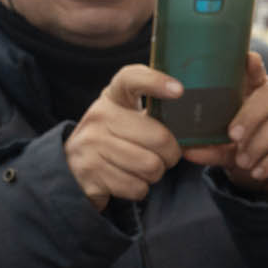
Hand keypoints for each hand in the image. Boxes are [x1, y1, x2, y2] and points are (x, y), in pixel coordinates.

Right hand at [65, 65, 185, 210]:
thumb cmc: (117, 137)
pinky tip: (127, 179)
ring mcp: (89, 144)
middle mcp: (98, 116)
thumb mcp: (130, 116)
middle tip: (165, 155)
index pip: (132, 78)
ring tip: (142, 166)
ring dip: (155, 174)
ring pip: (151, 167)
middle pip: (160, 138)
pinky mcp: (88, 173)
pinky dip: (140, 189)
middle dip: (171, 154)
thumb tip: (193, 129)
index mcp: (113, 96)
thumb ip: (157, 113)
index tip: (179, 90)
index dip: (156, 81)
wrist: (74, 165)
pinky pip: (136, 187)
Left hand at [184, 52, 267, 195]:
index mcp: (259, 98)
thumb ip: (212, 148)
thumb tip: (186, 149)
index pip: (258, 75)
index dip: (254, 66)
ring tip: (243, 161)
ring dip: (259, 142)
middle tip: (232, 135)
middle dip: (251, 114)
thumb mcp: (229, 151)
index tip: (247, 59)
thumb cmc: (251, 154)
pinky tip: (259, 171)